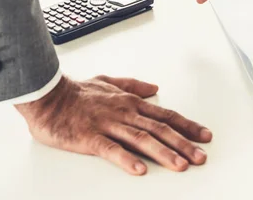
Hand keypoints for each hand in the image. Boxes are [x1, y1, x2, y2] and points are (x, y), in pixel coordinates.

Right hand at [15, 75, 211, 175]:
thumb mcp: (110, 81)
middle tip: (201, 157)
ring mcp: (109, 125)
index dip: (188, 126)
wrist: (48, 94)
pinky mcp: (90, 138)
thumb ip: (134, 85)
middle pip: (160, 129)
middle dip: (184, 144)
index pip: (166, 116)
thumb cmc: (78, 91)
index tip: (205, 136)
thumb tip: (155, 88)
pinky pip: (111, 150)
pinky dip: (127, 159)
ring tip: (180, 165)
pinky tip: (140, 170)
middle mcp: (125, 113)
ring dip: (164, 153)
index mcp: (131, 103)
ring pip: (142, 140)